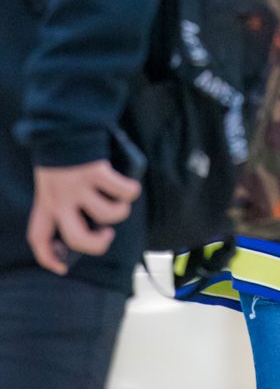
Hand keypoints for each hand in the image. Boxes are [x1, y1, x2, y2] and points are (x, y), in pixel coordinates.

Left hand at [27, 161, 141, 274]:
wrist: (64, 122)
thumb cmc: (62, 152)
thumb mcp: (52, 180)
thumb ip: (62, 199)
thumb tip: (92, 222)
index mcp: (45, 201)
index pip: (39, 238)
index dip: (49, 258)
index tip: (63, 266)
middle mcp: (60, 198)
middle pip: (78, 238)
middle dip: (98, 245)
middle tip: (107, 235)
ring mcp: (78, 185)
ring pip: (108, 214)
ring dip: (121, 211)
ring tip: (121, 201)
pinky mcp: (96, 171)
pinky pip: (123, 191)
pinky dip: (131, 191)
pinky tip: (131, 187)